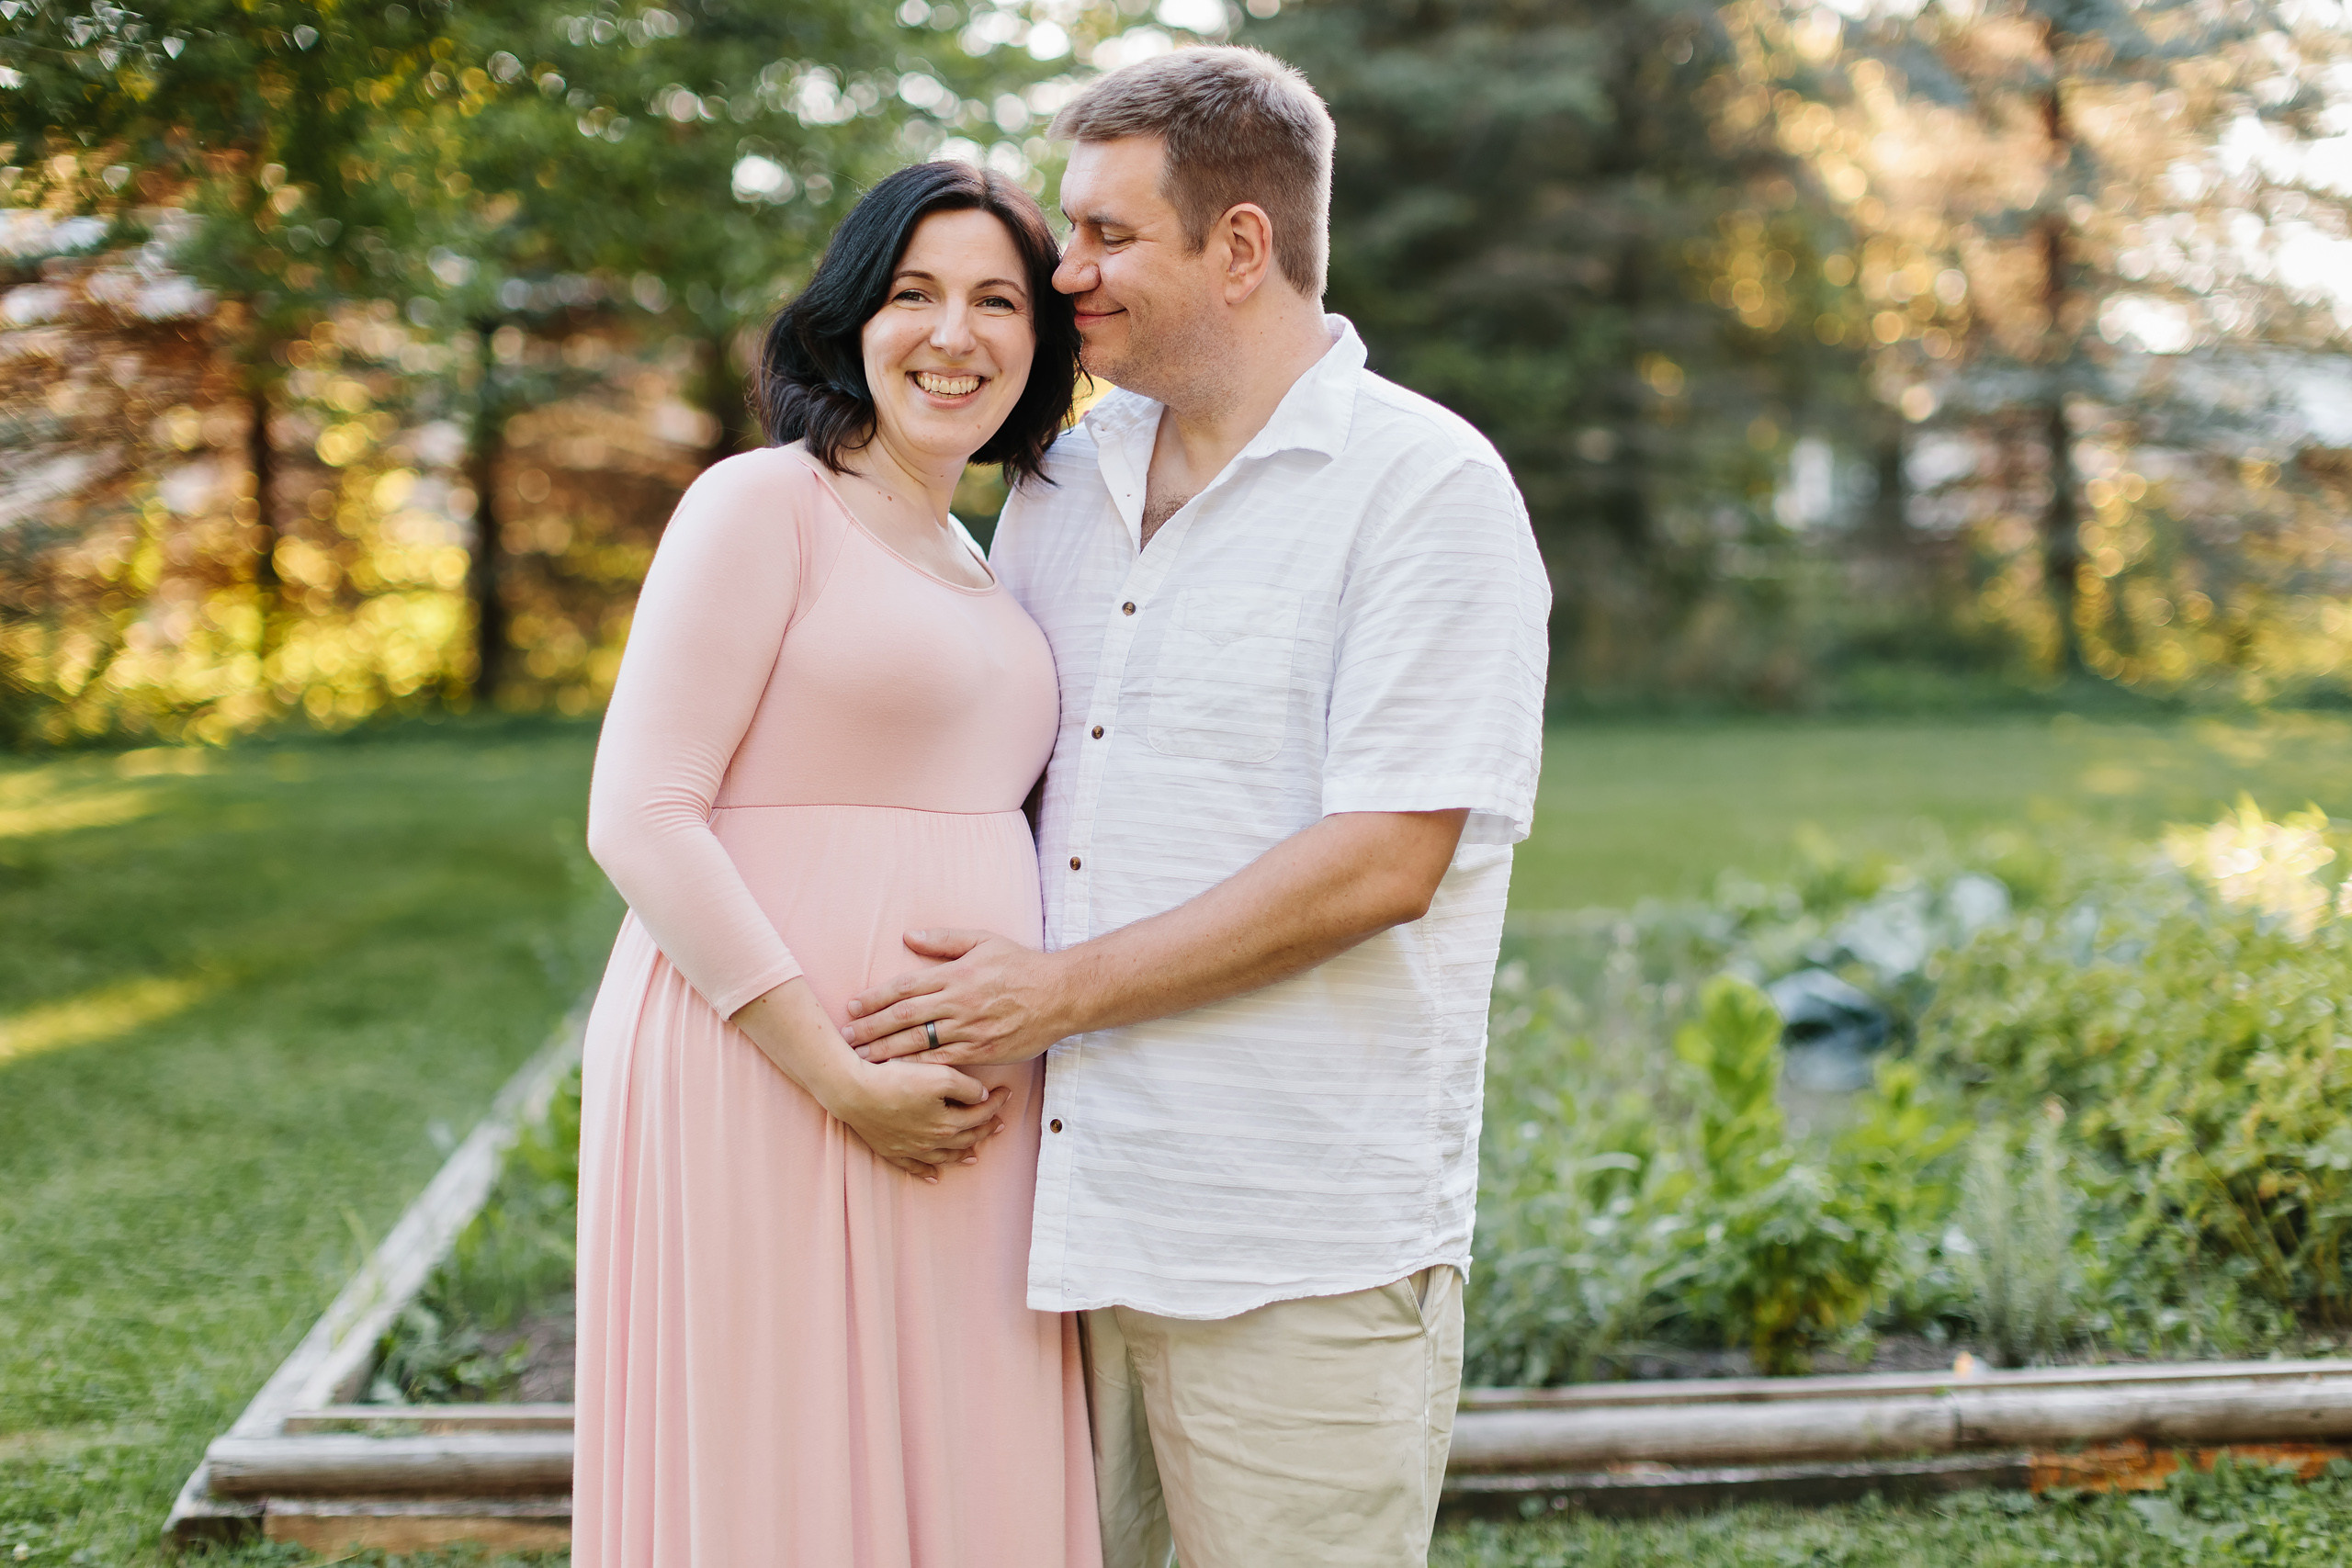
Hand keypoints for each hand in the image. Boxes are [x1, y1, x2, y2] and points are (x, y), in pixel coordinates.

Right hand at [825, 1060, 1008, 1182]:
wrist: (854, 1092)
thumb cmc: (897, 1079)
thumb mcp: (939, 1075)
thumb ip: (967, 1087)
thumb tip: (983, 1096)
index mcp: (948, 1123)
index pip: (980, 1114)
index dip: (996, 1103)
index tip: (1007, 1092)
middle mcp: (933, 1141)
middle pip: (966, 1138)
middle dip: (985, 1128)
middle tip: (998, 1122)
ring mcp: (911, 1149)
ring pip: (944, 1156)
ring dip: (962, 1154)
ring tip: (974, 1155)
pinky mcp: (891, 1150)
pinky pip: (914, 1167)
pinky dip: (927, 1172)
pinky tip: (935, 1176)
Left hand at [844, 928, 1069, 1066]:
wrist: (1060, 994)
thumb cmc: (1021, 965)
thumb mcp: (984, 940)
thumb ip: (944, 939)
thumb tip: (908, 935)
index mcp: (955, 974)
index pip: (905, 987)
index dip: (875, 998)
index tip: (853, 1007)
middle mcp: (958, 1002)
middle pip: (904, 1017)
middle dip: (870, 1028)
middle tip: (845, 1038)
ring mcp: (969, 1030)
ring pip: (918, 1043)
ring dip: (886, 1051)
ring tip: (861, 1060)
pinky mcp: (981, 1052)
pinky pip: (942, 1062)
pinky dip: (917, 1068)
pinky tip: (898, 1074)